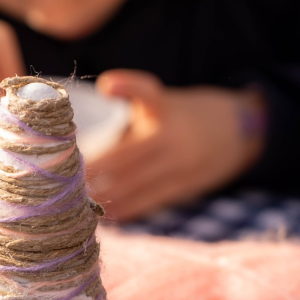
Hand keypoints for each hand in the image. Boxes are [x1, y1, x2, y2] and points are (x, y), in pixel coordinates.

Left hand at [87, 69, 265, 220]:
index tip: (108, 84)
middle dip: (89, 172)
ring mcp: (179, 165)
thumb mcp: (164, 100)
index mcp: (165, 108)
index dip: (128, 86)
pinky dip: (122, 209)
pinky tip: (102, 215)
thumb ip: (133, 104)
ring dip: (100, 196)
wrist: (241, 132)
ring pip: (131, 185)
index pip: (147, 92)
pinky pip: (147, 203)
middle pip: (122, 158)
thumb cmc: (186, 116)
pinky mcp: (183, 188)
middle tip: (57, 179)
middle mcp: (173, 137)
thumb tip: (88, 122)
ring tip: (72, 203)